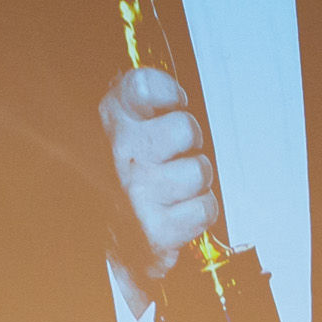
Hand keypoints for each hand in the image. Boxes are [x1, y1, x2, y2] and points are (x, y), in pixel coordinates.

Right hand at [99, 67, 215, 282]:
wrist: (120, 235)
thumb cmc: (138, 170)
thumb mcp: (134, 124)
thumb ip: (149, 97)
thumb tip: (171, 89)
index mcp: (116, 120)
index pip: (142, 86)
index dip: (167, 93)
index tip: (172, 104)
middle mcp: (123, 154)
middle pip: (184, 129)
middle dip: (191, 142)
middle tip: (178, 153)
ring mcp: (138, 192)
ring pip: (199, 171)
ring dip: (197, 181)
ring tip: (178, 185)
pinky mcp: (156, 229)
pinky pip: (204, 208)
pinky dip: (200, 211)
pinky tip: (179, 211)